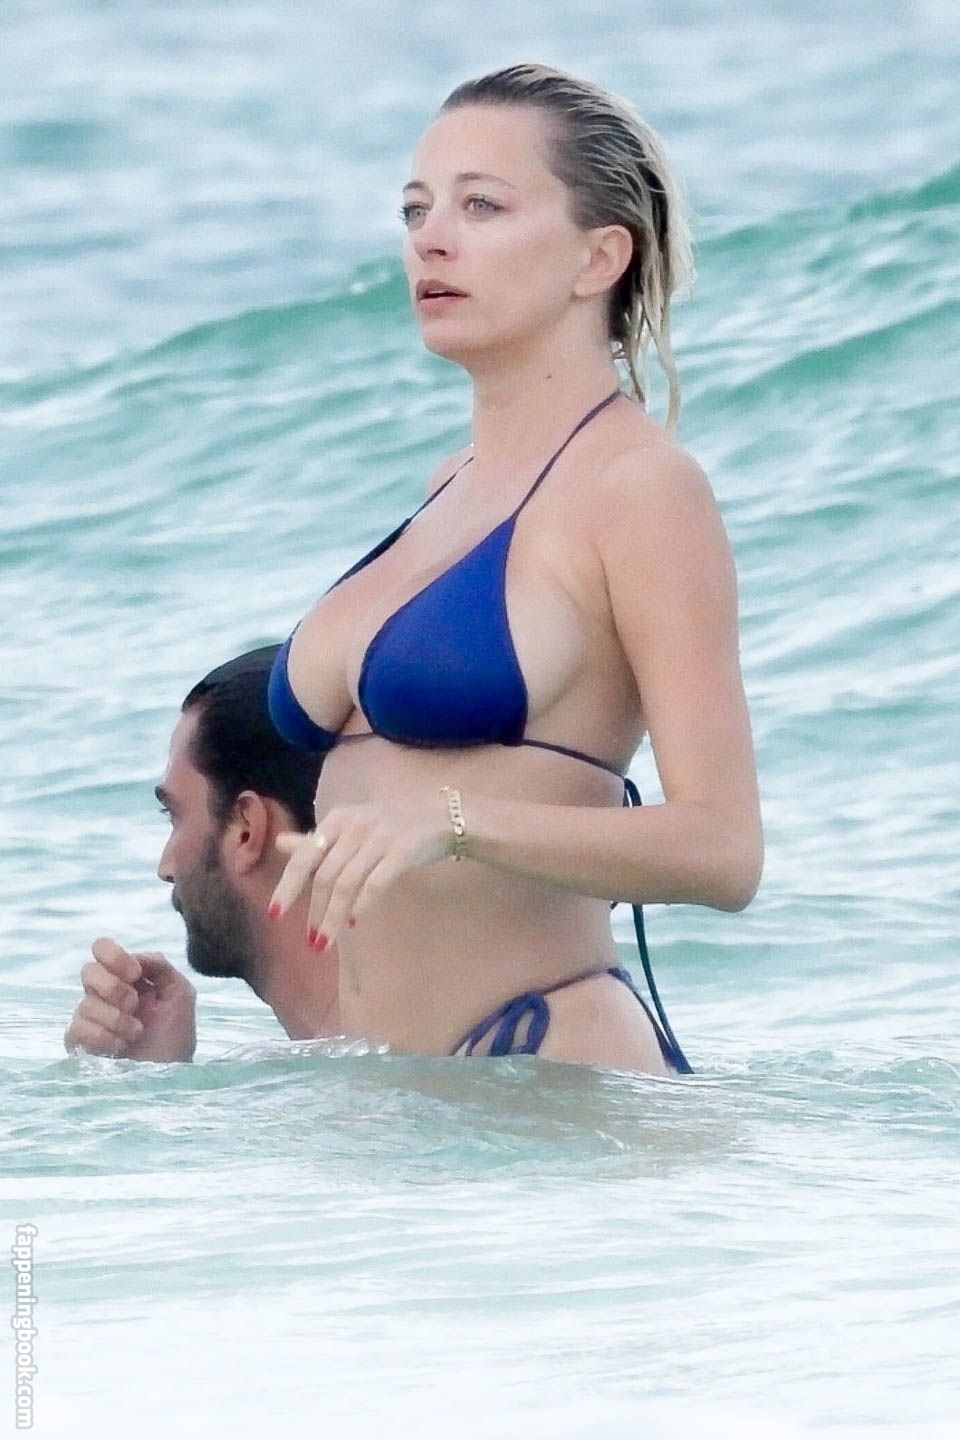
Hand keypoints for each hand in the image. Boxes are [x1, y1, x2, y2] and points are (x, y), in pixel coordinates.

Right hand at [64, 937, 196, 1061]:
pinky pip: (77, 1030)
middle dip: (114, 987)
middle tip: (134, 1005)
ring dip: (117, 1019)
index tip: (136, 974)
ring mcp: (89, 1018)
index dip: (115, 956)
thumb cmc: (175, 1035)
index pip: (102, 949)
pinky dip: (103, 1037)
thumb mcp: (180, 996)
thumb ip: (162, 968)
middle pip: (88, 971)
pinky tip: (121, 1046)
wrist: (169, 1076)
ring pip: (85, 1004)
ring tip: (137, 1033)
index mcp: (125, 977)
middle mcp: (102, 994)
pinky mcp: (79, 1043)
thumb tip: (136, 958)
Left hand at [268, 797, 453, 948]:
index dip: (287, 886)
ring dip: (333, 916)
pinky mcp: (403, 849)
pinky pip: (376, 882)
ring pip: (347, 883)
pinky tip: (353, 922)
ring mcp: (380, 836)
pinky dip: (362, 904)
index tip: (275, 914)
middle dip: (315, 912)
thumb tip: (280, 844)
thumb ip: (318, 839)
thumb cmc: (395, 823)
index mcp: (338, 818)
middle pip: (325, 875)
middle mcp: (355, 825)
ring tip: (325, 941)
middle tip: (311, 941)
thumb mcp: (353, 825)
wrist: (445, 815)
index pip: (304, 856)